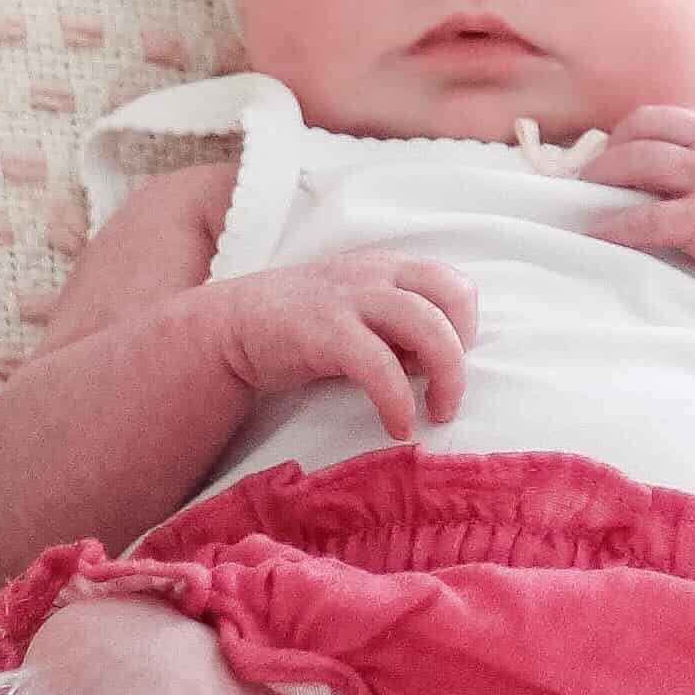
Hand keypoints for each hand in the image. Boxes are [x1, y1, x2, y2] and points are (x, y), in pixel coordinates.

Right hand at [197, 255, 471, 443]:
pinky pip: (379, 365)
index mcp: (389, 268)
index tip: (447, 364)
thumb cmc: (304, 327)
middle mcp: (375, 276)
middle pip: (452, 297)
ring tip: (436, 413)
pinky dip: (398, 399)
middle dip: (462, 353)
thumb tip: (437, 365)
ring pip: (425, 325)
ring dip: (445, 375)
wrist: (229, 326)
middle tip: (449, 398)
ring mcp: (349, 300)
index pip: (454, 284)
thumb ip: (399, 329)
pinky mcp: (324, 331)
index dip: (465, 326)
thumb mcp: (360, 314)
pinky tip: (398, 426)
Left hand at [582, 103, 694, 313]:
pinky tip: (597, 233)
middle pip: (645, 129)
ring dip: (603, 178)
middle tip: (591, 173)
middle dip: (611, 148)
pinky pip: (645, 220)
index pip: (668, 116)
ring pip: (638, 163)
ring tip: (584, 195)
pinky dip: (614, 226)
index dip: (634, 132)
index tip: (615, 151)